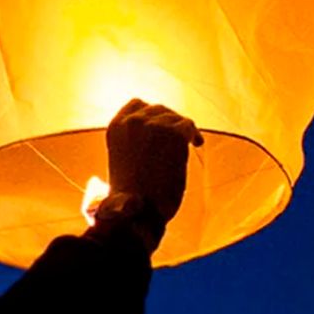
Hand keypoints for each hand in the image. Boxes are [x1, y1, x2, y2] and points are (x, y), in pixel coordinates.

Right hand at [106, 98, 203, 224]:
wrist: (140, 209)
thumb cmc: (130, 194)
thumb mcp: (122, 158)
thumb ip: (133, 140)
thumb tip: (154, 132)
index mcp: (116, 126)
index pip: (137, 104)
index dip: (151, 114)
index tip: (161, 125)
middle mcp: (133, 121)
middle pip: (160, 109)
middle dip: (169, 122)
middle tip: (178, 138)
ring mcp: (154, 125)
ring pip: (176, 118)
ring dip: (182, 130)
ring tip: (189, 143)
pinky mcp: (174, 133)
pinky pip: (189, 126)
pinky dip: (194, 135)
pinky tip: (197, 144)